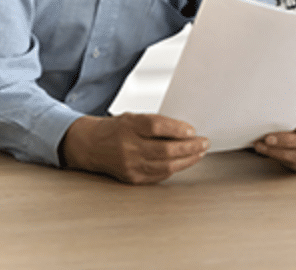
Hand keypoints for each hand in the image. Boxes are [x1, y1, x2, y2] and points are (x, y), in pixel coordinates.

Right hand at [61, 113, 208, 183]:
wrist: (91, 146)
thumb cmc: (116, 129)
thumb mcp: (134, 117)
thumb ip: (156, 123)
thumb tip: (185, 131)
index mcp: (129, 126)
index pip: (156, 127)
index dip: (177, 129)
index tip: (193, 130)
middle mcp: (128, 147)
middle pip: (165, 150)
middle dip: (189, 147)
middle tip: (204, 143)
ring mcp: (130, 165)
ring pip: (165, 166)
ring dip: (187, 160)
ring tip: (199, 153)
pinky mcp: (132, 178)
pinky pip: (159, 175)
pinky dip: (174, 168)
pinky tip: (183, 162)